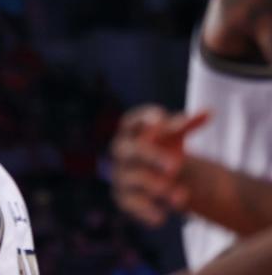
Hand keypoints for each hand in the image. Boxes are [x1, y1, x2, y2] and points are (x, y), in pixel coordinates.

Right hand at [110, 105, 209, 226]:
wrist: (159, 175)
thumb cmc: (166, 147)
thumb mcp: (175, 135)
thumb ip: (187, 124)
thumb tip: (209, 112)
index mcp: (131, 131)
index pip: (131, 121)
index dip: (144, 119)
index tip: (162, 121)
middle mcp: (122, 151)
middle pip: (130, 151)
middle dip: (152, 157)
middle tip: (176, 167)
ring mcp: (121, 174)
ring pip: (132, 179)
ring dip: (156, 186)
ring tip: (181, 195)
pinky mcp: (124, 197)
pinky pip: (130, 204)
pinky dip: (145, 211)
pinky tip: (162, 218)